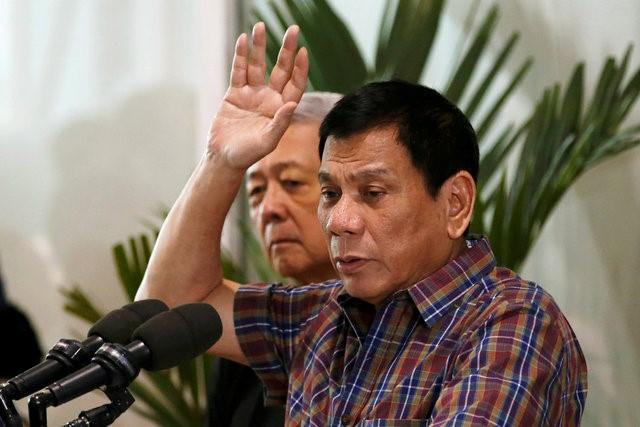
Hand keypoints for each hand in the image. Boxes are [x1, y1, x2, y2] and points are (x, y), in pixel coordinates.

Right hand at [208, 22, 308, 169]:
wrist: (224, 158)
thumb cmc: (248, 154)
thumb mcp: (267, 141)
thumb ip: (280, 123)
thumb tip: (293, 103)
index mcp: (281, 109)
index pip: (295, 84)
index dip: (300, 68)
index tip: (303, 52)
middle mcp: (269, 98)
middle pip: (280, 69)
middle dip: (286, 50)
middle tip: (293, 30)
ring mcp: (252, 94)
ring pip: (258, 65)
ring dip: (260, 46)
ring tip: (260, 26)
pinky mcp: (234, 93)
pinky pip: (239, 71)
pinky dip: (240, 56)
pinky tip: (242, 40)